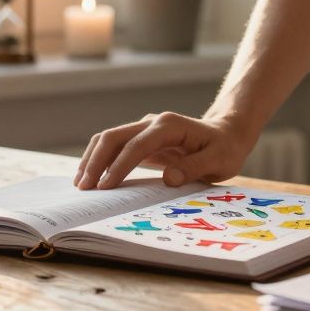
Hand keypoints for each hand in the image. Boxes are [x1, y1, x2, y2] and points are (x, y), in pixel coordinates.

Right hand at [74, 112, 254, 189]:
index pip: (136, 145)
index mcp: (169, 126)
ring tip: (81, 184)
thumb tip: (168, 179)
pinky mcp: (142, 139)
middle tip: (84, 188)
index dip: (119, 166)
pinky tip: (93, 177)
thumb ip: (194, 168)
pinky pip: (116, 147)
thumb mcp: (220, 161)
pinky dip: (101, 160)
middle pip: (114, 137)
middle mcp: (152, 123)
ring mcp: (145, 129)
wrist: (227, 133)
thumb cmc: (225, 148)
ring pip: (109, 139)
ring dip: (93, 159)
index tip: (105, 187)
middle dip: (96, 161)